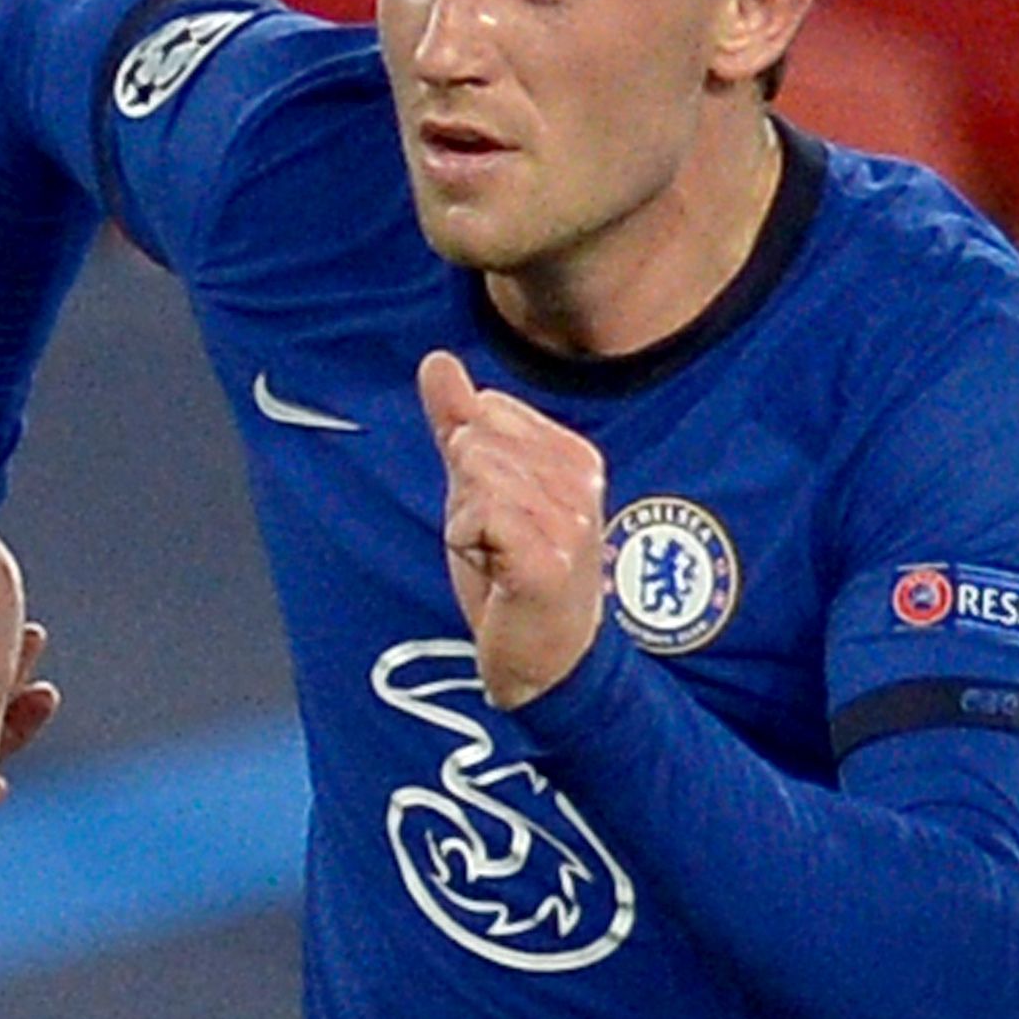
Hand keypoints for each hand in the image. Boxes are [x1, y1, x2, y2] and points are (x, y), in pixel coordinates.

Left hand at [419, 351, 605, 708]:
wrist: (546, 658)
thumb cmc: (513, 571)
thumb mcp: (479, 487)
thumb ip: (458, 421)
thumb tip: (436, 359)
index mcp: (574, 455)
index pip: (485, 413)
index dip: (471, 465)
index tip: (500, 512)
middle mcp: (582, 480)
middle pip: (475, 442)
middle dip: (465, 495)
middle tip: (496, 542)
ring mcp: (571, 519)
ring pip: (473, 476)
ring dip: (466, 524)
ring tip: (498, 557)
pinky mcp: (549, 557)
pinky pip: (477, 515)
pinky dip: (467, 544)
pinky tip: (497, 572)